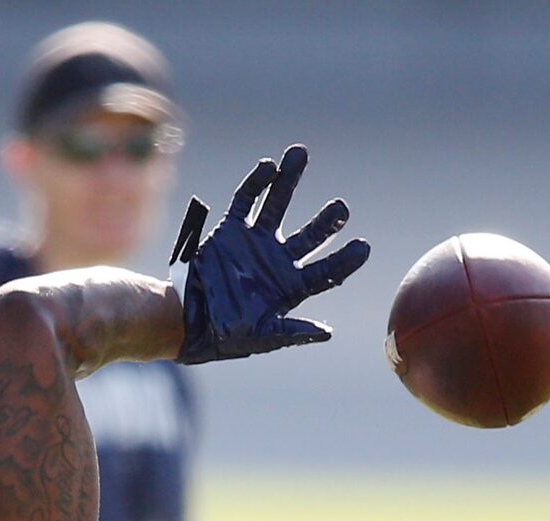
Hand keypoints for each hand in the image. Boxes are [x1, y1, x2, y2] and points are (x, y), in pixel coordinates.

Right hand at [168, 145, 369, 364]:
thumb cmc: (226, 336)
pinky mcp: (231, 229)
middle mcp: (278, 259)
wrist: (186, 320)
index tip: (363, 248)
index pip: (326, 271)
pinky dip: (256, 183)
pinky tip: (268, 166)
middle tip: (340, 207)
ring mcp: (256, 241)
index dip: (344, 260)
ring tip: (300, 154)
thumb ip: (292, 331)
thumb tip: (327, 333)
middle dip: (327, 220)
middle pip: (311, 233)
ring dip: (290, 180)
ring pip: (278, 204)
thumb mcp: (262, 338)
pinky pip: (246, 200)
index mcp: (291, 286)